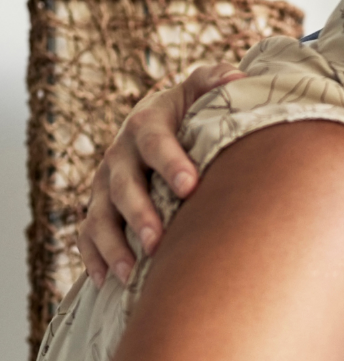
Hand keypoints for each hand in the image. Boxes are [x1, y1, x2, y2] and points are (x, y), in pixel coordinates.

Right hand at [78, 63, 244, 285]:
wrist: (161, 127)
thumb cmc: (190, 114)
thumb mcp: (200, 92)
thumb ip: (215, 82)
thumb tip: (239, 78)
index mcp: (147, 125)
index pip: (155, 142)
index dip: (170, 162)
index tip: (190, 186)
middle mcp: (120, 156)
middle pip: (122, 186)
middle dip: (139, 214)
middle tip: (157, 241)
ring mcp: (105, 186)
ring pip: (100, 216)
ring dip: (113, 245)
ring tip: (131, 272)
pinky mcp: (100, 210)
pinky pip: (88, 236)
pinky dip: (94, 258)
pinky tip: (106, 282)